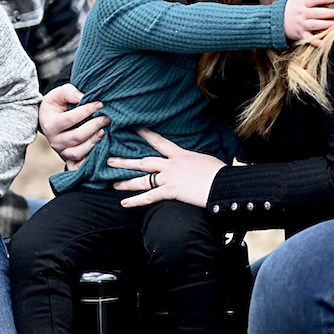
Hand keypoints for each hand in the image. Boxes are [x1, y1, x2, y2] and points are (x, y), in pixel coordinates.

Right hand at [40, 83, 108, 168]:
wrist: (49, 120)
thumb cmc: (56, 106)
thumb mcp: (57, 94)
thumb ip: (68, 92)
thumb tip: (82, 97)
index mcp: (50, 125)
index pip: (70, 119)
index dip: (86, 111)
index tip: (100, 104)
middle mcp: (54, 141)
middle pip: (76, 137)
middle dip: (94, 126)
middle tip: (106, 118)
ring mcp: (61, 152)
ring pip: (79, 152)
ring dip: (94, 141)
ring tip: (104, 131)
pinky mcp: (69, 160)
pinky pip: (80, 164)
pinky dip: (91, 159)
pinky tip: (101, 149)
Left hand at [110, 129, 225, 208]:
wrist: (223, 184)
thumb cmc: (220, 173)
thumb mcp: (206, 161)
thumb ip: (196, 161)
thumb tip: (197, 162)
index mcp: (180, 154)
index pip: (159, 142)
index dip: (145, 134)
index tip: (133, 129)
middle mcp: (171, 164)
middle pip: (144, 161)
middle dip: (126, 160)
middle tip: (110, 158)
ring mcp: (169, 178)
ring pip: (142, 179)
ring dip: (126, 181)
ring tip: (112, 183)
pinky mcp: (170, 191)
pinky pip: (149, 197)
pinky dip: (136, 201)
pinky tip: (124, 204)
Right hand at [284, 0, 333, 44]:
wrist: (274, 22)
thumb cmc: (289, 9)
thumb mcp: (296, 0)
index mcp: (302, 4)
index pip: (313, 0)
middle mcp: (302, 14)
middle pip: (316, 12)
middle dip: (328, 13)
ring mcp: (301, 25)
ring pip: (314, 24)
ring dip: (325, 25)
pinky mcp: (300, 34)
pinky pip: (308, 39)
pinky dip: (315, 42)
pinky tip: (323, 43)